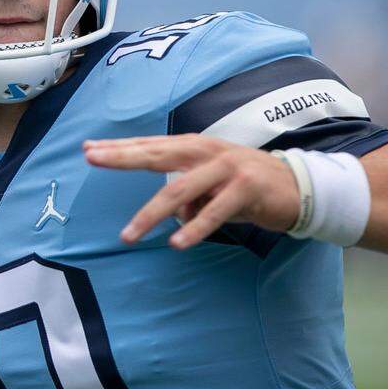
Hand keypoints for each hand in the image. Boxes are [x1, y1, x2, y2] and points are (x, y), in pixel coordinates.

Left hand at [83, 134, 299, 248]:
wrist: (299, 186)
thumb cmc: (246, 185)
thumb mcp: (210, 184)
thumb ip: (186, 195)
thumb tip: (171, 216)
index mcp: (195, 146)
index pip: (150, 145)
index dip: (120, 147)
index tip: (89, 150)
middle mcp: (207, 151)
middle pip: (157, 154)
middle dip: (123, 157)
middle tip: (93, 160)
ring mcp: (226, 168)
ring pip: (180, 189)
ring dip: (151, 214)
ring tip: (128, 235)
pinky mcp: (246, 189)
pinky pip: (215, 212)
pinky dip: (195, 228)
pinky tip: (177, 243)